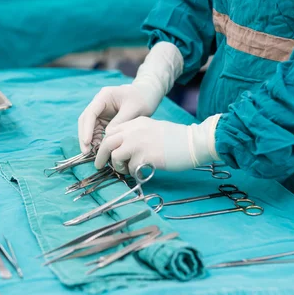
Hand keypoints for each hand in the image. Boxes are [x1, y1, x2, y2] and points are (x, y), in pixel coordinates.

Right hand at [77, 84, 158, 152]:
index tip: (87, 142)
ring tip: (93, 154)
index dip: (87, 128)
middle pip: (85, 121)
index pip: (91, 113)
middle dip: (85, 136)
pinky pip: (97, 131)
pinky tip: (100, 150)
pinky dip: (97, 140)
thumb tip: (107, 135)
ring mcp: (101, 112)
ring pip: (89, 128)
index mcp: (104, 96)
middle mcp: (99, 104)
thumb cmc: (142, 99)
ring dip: (89, 140)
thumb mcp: (134, 108)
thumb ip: (120, 121)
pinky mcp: (104, 120)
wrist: (147, 96)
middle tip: (86, 152)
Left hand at [94, 115, 221, 174]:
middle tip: (99, 166)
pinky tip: (142, 171)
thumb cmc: (177, 139)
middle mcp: (134, 130)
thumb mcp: (153, 129)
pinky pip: (130, 167)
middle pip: (107, 143)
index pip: (112, 132)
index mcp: (136, 123)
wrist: (194, 142)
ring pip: (115, 156)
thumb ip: (137, 135)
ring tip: (126, 169)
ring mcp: (139, 142)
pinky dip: (133, 172)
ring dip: (117, 166)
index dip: (106, 144)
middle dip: (101, 156)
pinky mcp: (145, 156)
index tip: (105, 153)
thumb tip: (122, 150)